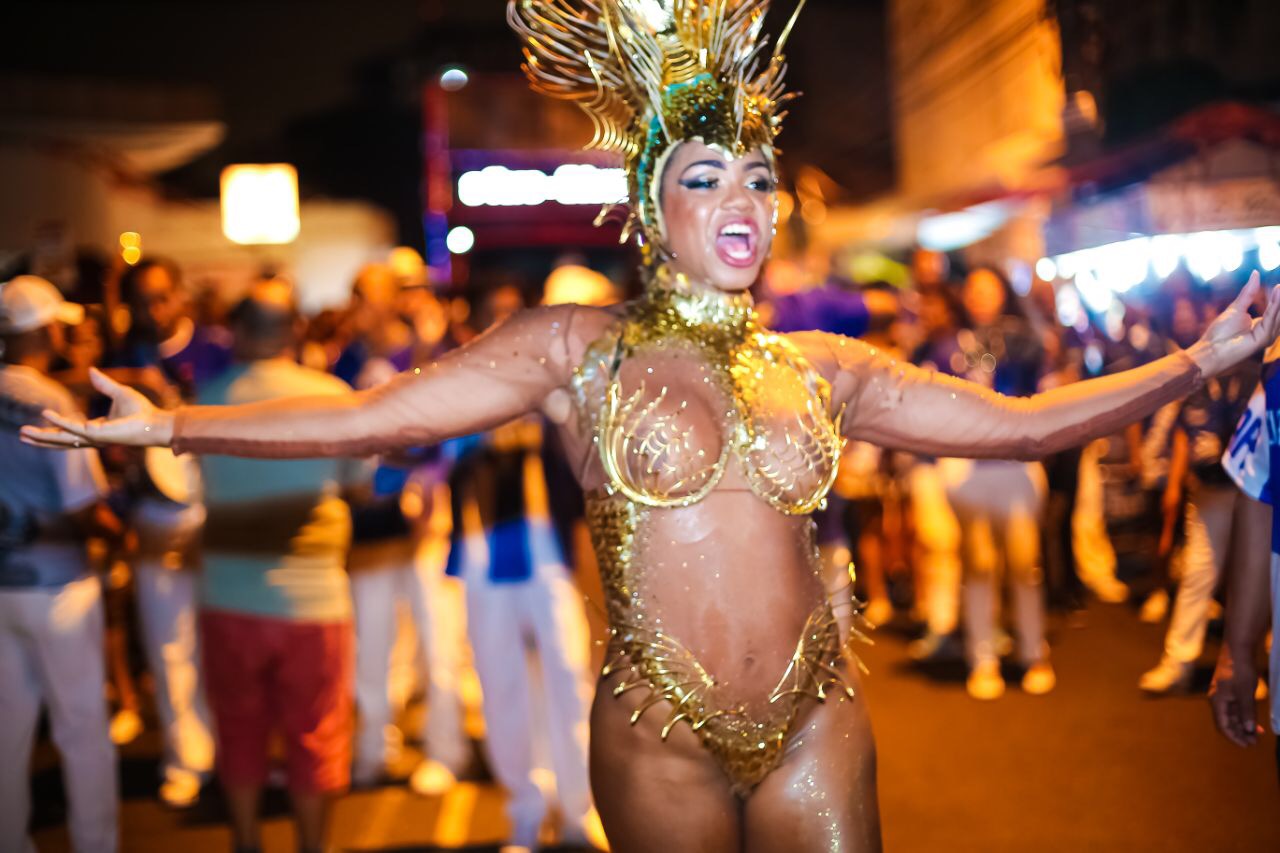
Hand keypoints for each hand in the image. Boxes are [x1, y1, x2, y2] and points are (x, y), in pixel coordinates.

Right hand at [20, 367, 173, 449]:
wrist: (155, 421)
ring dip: (43, 435)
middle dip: (41, 438)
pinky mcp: (99, 435)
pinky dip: (60, 422)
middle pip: (61, 440)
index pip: (68, 433)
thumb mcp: (118, 392)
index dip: (53, 428)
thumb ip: (103, 383)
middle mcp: (92, 437)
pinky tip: (46, 414)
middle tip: (22, 434)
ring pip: (63, 438)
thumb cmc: (142, 411)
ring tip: (24, 432)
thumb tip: (91, 370)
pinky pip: (75, 428)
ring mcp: (94, 438)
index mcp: (95, 429)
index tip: (38, 423)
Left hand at [1186, 272, 1279, 376]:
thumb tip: (1256, 273)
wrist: (1210, 349)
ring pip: (1277, 314)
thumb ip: (1249, 292)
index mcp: (1263, 325)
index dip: (1279, 296)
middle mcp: (1268, 332)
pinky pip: (1270, 319)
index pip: (1276, 309)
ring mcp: (1267, 336)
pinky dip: (1275, 306)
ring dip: (1279, 299)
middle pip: (1279, 312)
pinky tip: (1277, 292)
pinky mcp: (1263, 339)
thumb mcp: (1237, 307)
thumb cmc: (1220, 332)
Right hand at [1208, 644, 1262, 747]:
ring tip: (1257, 735)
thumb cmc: (1239, 670)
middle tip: (1254, 743)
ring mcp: (1226, 695)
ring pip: (1234, 716)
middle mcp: (1219, 700)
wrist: (1238, 650)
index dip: (1234, 736)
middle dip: (1240, 733)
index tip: (1246, 745)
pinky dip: (1246, 716)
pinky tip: (1256, 722)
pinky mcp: (1232, 690)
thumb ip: (1246, 711)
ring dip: (1244, 726)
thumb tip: (1249, 730)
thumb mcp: (1245, 692)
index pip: (1223, 724)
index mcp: (1218, 701)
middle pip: (1228, 722)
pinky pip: (1238, 708)